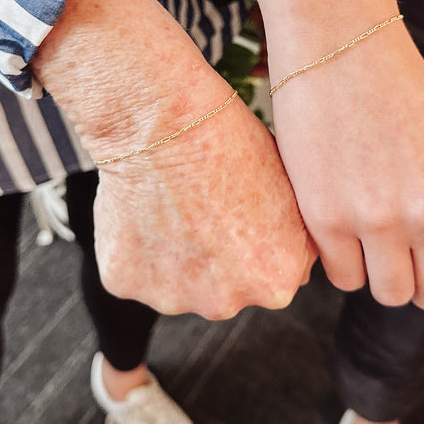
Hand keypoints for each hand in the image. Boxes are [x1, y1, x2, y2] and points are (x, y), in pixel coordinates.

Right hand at [32, 0, 314, 318]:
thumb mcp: (292, 192)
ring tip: (173, 206)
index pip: (276, 275)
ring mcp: (173, 299)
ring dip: (177, 258)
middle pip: (227, 288)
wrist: (165, 120)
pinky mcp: (124, 284)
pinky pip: (136, 274)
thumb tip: (299, 256)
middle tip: (206, 209)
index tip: (244, 213)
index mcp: (278, 283)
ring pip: (180, 285)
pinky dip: (137, 250)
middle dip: (218, 260)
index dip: (260, 242)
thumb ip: (297, 240)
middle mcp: (228, 303)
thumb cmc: (230, 143)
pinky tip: (144, 210)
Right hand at [250, 0, 423, 308]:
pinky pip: (343, 276)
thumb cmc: (398, 94)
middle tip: (400, 261)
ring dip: (379, 276)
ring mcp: (380, 218)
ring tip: (367, 241)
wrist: (340, 46)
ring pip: (389, 293)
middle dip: (419, 286)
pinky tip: (337, 224)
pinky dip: (341, 261)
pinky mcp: (328, 218)